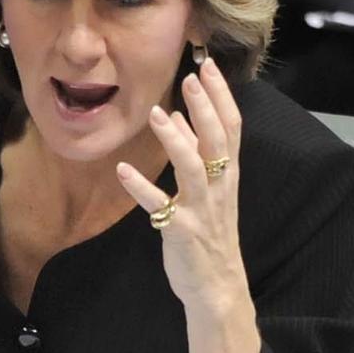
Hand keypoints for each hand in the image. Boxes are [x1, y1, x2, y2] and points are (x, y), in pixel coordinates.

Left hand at [115, 57, 258, 352]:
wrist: (217, 286)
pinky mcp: (181, 231)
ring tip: (156, 114)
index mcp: (228, 175)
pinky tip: (122, 170)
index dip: (221, 96)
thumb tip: (182, 118)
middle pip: (217, 140)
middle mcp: (220, 187)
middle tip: (189, 77)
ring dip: (175, 139)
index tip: (208, 66)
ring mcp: (202, 209)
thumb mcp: (210, 190)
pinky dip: (141, 188)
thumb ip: (197, 154)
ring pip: (192, 167)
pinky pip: (160, 207)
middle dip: (205, 107)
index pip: (231, 128)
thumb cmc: (210, 233)